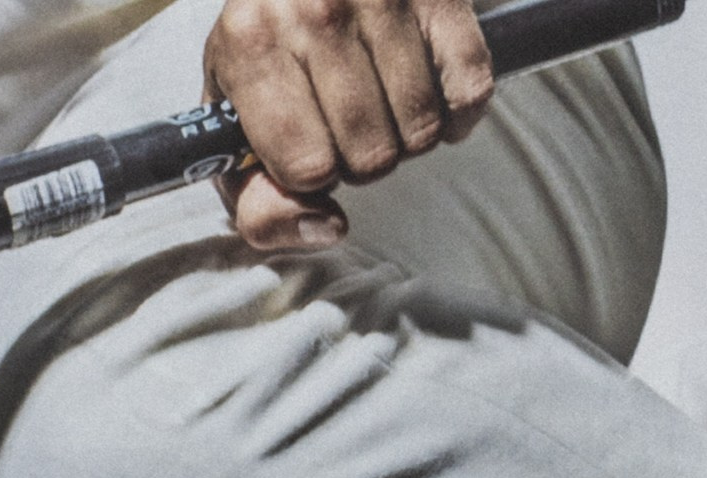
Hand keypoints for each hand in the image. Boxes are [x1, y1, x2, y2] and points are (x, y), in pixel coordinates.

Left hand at [204, 0, 493, 252]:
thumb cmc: (270, 54)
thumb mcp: (237, 131)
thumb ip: (258, 205)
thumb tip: (327, 227)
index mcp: (250, 41)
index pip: (306, 170)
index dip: (311, 174)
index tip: (305, 141)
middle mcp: (313, 6)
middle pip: (371, 157)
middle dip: (362, 156)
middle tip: (348, 116)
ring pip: (421, 131)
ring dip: (407, 133)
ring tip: (381, 94)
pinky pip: (470, 92)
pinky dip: (457, 111)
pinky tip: (428, 88)